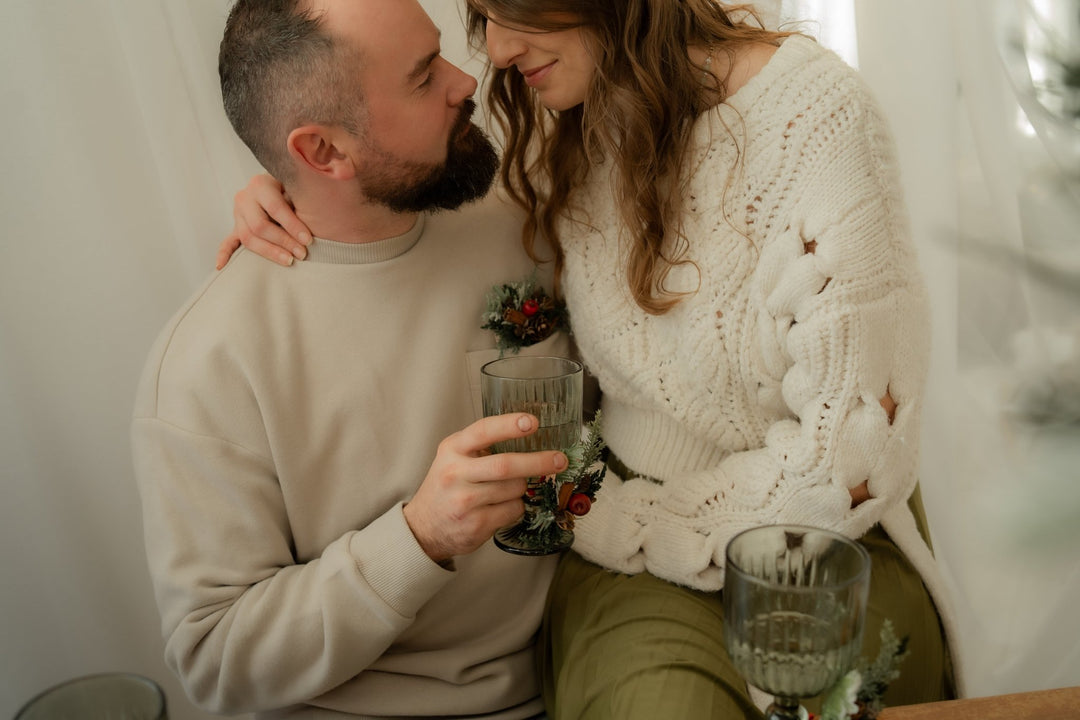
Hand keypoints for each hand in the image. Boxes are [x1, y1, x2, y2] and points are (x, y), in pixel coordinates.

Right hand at [215, 174, 312, 269]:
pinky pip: (228, 242)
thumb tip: (313, 220)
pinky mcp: (236, 227)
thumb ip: (300, 200)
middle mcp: (245, 198)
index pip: (275, 208)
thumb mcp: (296, 187)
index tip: (308, 240)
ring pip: (248, 237)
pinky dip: (225, 254)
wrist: (279, 184)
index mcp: (260, 185)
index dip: (292, 226)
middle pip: (259, 226)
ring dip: (269, 252)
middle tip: (302, 253)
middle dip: (283, 242)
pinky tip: (221, 266)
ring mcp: (238, 214)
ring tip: (289, 261)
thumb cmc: (293, 188)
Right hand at [403, 414, 568, 562]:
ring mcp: (464, 501)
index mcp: (452, 449)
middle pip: (506, 465)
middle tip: (560, 459)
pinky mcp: (475, 524)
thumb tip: (530, 436)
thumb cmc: (448, 487)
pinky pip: (513, 510)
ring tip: (508, 490)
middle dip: (538, 462)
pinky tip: (502, 507)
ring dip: (522, 489)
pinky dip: (516, 507)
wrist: (423, 527)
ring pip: (515, 490)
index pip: (483, 431)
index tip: (532, 421)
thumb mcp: (454, 457)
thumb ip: (483, 447)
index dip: (509, 425)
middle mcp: (455, 473)